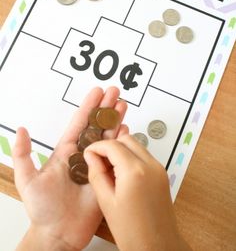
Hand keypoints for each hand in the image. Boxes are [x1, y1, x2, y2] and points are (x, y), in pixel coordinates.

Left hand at [13, 86, 127, 250]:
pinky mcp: (106, 176)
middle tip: (115, 91)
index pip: (79, 123)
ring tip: (123, 104)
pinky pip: (116, 156)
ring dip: (116, 120)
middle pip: (97, 125)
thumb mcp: (27, 180)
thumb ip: (24, 155)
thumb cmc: (42, 209)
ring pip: (108, 137)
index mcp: (66, 151)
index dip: (89, 106)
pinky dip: (122, 141)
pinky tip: (126, 129)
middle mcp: (83, 154)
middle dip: (106, 107)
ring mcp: (96, 164)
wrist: (59, 233)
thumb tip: (21, 130)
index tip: (97, 91)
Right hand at [84, 135, 191, 250]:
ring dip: (121, 150)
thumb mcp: (106, 202)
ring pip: (136, 145)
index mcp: (135, 171)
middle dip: (110, 145)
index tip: (88, 153)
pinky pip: (144, 156)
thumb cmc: (132, 232)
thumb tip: (91, 156)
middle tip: (97, 159)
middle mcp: (150, 165)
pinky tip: (121, 173)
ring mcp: (159, 168)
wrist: (158, 246)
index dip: (97, 147)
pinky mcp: (162, 174)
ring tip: (108, 168)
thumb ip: (96, 174)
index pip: (112, 145)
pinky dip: (131, 157)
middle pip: (127, 139)